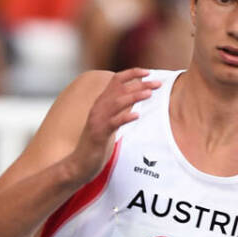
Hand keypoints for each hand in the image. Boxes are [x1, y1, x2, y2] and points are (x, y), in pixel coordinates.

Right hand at [69, 69, 159, 183]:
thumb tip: (135, 99)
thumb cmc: (96, 144)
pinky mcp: (99, 134)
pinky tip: (137, 115)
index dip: (132, 74)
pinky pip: (113, 122)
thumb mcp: (108, 122)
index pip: (116, 80)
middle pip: (120, 88)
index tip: (148, 72)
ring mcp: (98, 120)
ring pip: (117, 102)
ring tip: (150, 94)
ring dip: (134, 96)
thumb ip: (118, 110)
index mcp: (101, 102)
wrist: (79, 163)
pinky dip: (125, 117)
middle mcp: (98, 107)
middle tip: (157, 83)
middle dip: (140, 84)